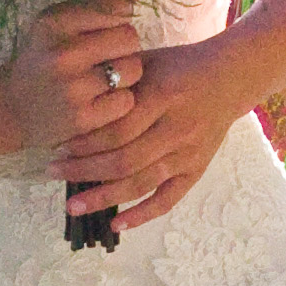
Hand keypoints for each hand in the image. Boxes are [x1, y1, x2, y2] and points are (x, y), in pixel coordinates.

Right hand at [5, 2, 144, 162]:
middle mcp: (62, 53)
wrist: (10, 108)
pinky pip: (126, 101)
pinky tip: (100, 101)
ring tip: (104, 78)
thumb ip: (98, 2)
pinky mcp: (81, 118)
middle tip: (105, 57)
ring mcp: (72, 88)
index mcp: (54, 22)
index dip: (117, 20)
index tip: (104, 32)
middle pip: (129, 37)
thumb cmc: (42, 59)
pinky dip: (118, 102)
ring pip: (132, 68)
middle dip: (124, 47)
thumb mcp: (58, 23)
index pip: (115, 8)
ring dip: (125, 74)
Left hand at [59, 34, 241, 233]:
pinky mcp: (196, 169)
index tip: (58, 147)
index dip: (85, 143)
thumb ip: (116, 78)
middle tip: (53, 172)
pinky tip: (116, 225)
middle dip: (84, 171)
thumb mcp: (147, 61)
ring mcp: (188, 153)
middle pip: (124, 160)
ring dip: (104, 198)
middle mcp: (176, 129)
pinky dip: (142, 215)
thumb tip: (74, 99)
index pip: (117, 129)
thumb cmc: (181, 65)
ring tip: (74, 206)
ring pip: (141, 183)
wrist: (231, 76)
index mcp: (162, 96)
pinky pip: (168, 199)